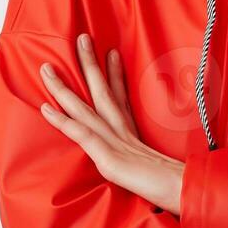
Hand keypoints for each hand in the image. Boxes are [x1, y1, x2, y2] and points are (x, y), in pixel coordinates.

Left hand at [38, 33, 186, 214]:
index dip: (115, 74)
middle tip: (81, 38)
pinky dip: (62, 120)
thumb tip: (157, 162)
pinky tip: (46, 108)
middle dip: (90, 64)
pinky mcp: (106, 154)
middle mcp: (122, 131)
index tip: (111, 52)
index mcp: (134, 134)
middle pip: (103, 91)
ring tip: (46, 68)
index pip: (122, 98)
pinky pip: (80, 132)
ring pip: (84, 106)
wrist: (181, 189)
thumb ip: (153, 160)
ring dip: (63, 87)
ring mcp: (113, 140)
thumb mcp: (161, 167)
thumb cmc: (174, 183)